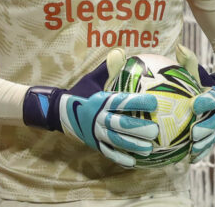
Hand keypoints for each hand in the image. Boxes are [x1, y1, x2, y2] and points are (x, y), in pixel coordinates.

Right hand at [23, 49, 157, 167]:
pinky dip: (120, 158)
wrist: (59, 111)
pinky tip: (133, 162)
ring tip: (149, 148)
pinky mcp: (94, 144)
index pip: (122, 102)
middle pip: (121, 124)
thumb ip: (108, 68)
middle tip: (155, 130)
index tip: (154, 102)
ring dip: (133, 145)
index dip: (138, 102)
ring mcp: (96, 132)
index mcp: (101, 100)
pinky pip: (108, 152)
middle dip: (139, 128)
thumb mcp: (92, 79)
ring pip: (117, 140)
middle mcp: (99, 117)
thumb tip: (121, 52)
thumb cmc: (81, 92)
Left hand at [176, 44, 214, 162]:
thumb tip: (179, 46)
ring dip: (205, 143)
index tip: (196, 103)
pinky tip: (190, 160)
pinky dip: (202, 151)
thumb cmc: (203, 78)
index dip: (206, 101)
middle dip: (207, 127)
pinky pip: (210, 143)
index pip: (214, 98)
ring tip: (192, 150)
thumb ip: (189, 60)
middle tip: (194, 133)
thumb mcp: (197, 69)